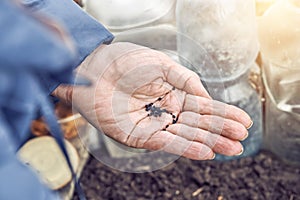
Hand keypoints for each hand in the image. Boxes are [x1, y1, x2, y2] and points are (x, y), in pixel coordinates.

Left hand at [53, 42, 251, 159]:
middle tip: (241, 141)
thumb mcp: (162, 64)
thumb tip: (206, 99)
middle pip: (197, 125)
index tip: (243, 122)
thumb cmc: (125, 62)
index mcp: (173, 95)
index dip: (223, 115)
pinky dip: (184, 147)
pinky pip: (164, 142)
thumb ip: (186, 80)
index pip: (203, 107)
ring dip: (208, 143)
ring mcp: (152, 125)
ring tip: (230, 149)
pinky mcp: (137, 135)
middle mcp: (165, 112)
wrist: (94, 68)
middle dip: (220, 133)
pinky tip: (204, 151)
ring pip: (185, 136)